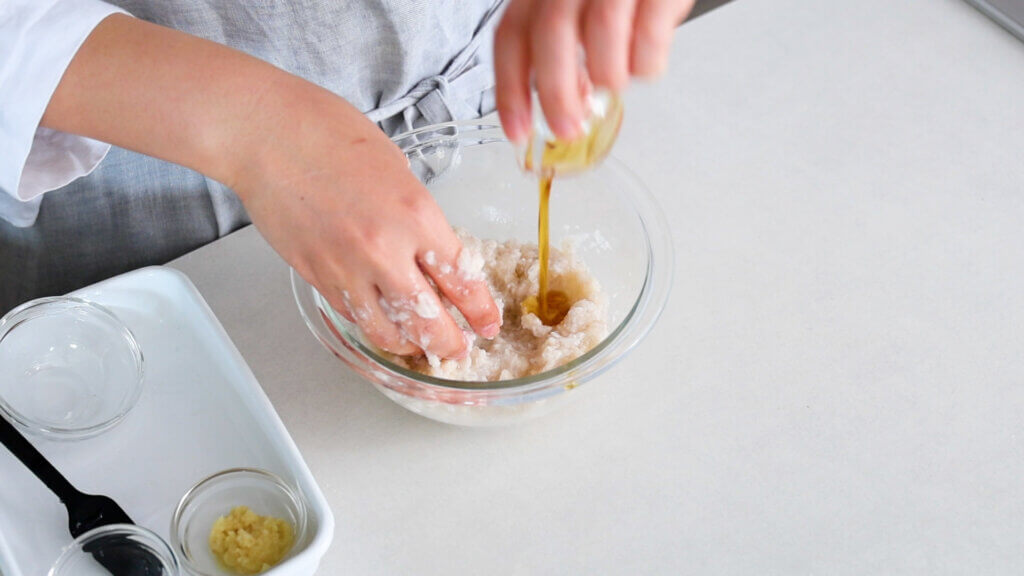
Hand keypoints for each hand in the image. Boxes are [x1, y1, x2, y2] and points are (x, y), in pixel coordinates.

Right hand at [231, 82, 502, 358]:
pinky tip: (382, 322)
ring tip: (420, 346)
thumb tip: (430, 250)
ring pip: (387, 332)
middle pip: (429, 322)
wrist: (266, 134)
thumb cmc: (327, 133)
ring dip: (410, 346)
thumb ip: (417, 216)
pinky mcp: (315, 277)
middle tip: (457, 349)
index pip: (461, 280)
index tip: (488, 325)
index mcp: (417, 215)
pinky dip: (373, 325)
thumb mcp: (397, 169)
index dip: (480, 312)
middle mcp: (384, 250)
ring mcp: (346, 269)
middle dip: (450, 344)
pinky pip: (353, 316)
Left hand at [495, 0, 695, 142]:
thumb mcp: (581, 12)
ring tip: (614, 84)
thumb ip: (565, 51)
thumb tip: (566, 101)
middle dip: (557, 93)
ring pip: (601, 29)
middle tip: (568, 128)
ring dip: (607, 76)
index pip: (511, 35)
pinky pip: (650, 32)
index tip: (518, 129)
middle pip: (550, 31)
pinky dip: (646, 63)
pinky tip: (644, 65)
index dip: (511, 88)